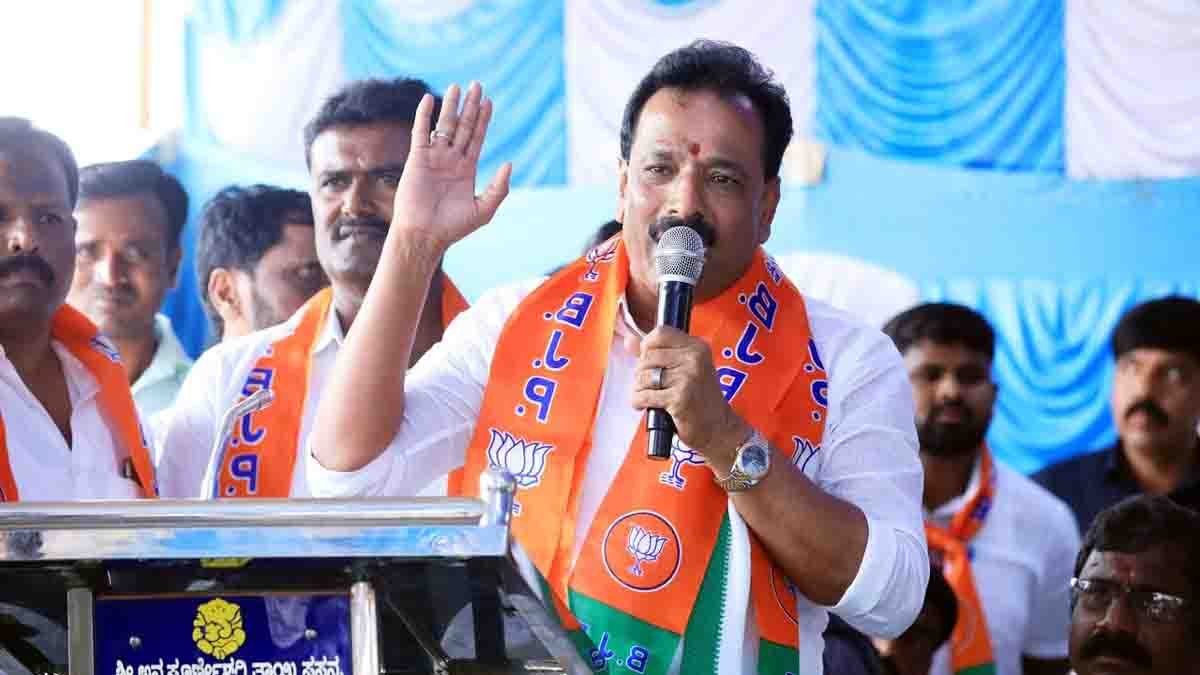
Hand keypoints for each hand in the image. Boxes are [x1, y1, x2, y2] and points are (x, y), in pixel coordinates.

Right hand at [390, 82, 511, 249]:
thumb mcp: (483, 209)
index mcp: (466, 169)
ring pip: (444, 126)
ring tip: (457, 87)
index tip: (489, 101)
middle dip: (470, 106)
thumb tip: (509, 163)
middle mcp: (451, 160)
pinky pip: (420, 133)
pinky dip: (423, 116)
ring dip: (450, 106)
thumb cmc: (453, 227)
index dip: (483, 119)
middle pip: (463, 126)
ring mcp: (434, 158)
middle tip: (477, 85)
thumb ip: (499, 187)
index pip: (477, 138)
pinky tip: (428, 100)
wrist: (425, 235)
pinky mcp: (417, 159)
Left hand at [631, 326, 751, 467]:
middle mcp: (694, 358)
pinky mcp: (679, 398)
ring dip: (638, 388)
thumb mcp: (684, 369)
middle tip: (650, 385)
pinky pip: (644, 395)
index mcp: (697, 347)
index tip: (649, 361)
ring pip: (643, 376)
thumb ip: (655, 352)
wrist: (718, 428)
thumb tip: (628, 340)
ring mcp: (688, 378)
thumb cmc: (699, 399)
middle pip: (648, 356)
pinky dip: (638, 401)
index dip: (647, 346)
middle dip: (641, 373)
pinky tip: (644, 406)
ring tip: (649, 396)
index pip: (660, 333)